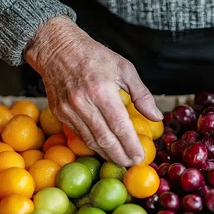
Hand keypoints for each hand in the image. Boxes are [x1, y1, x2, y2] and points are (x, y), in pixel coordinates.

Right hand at [25, 16, 162, 166]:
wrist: (57, 48)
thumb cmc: (95, 56)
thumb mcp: (124, 68)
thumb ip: (142, 94)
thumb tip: (156, 117)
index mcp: (102, 90)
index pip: (119, 126)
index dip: (130, 144)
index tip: (140, 157)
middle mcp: (83, 102)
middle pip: (105, 138)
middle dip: (120, 155)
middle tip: (132, 164)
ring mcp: (69, 109)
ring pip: (90, 140)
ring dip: (107, 154)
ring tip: (120, 161)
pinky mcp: (60, 113)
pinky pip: (79, 134)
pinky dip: (93, 144)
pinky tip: (104, 149)